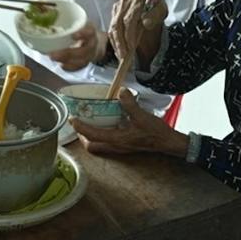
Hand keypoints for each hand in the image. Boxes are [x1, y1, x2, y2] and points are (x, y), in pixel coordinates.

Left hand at [47, 23, 106, 70]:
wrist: (98, 42)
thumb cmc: (85, 31)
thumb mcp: (82, 22)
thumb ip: (69, 18)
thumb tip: (46, 6)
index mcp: (91, 32)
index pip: (89, 33)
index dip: (83, 34)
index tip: (73, 35)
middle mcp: (92, 44)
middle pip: (83, 51)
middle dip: (67, 53)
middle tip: (52, 54)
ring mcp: (90, 55)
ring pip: (80, 61)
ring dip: (66, 61)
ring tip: (53, 59)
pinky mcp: (87, 62)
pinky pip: (79, 67)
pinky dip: (70, 68)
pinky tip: (61, 65)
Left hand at [70, 92, 189, 157]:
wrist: (168, 143)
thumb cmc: (155, 132)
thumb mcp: (142, 116)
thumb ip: (130, 104)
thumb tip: (120, 91)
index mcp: (117, 139)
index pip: (93, 135)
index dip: (80, 127)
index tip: (72, 118)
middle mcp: (116, 146)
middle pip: (92, 146)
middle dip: (82, 136)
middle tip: (79, 123)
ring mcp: (120, 148)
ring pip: (99, 146)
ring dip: (91, 137)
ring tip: (89, 122)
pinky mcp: (125, 146)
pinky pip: (107, 143)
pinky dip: (101, 135)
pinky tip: (106, 123)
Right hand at [107, 0, 167, 69]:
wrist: (151, 5)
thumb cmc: (156, 8)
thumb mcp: (162, 10)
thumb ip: (155, 16)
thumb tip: (146, 22)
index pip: (129, 19)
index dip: (129, 35)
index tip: (132, 47)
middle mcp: (125, 1)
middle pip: (118, 24)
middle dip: (120, 42)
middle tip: (124, 56)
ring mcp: (118, 6)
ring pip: (113, 27)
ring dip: (116, 43)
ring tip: (121, 56)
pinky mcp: (114, 13)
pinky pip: (111, 29)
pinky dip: (114, 41)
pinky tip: (119, 50)